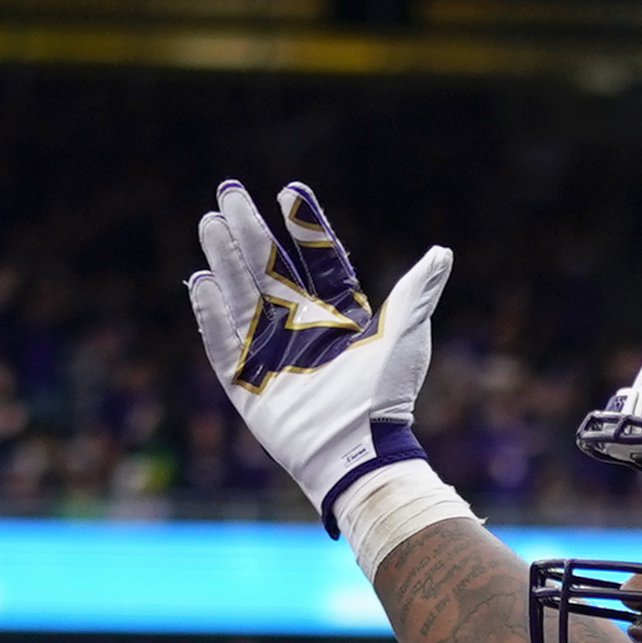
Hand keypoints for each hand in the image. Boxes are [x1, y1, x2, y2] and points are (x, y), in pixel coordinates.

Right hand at [184, 179, 449, 526]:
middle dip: (248, 231)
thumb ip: (417, 290)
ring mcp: (272, 355)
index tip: (289, 192)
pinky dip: (210, 315)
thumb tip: (442, 252)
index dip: (304, 227)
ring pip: (241, 297)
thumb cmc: (388, 395)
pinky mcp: (248, 385)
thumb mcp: (406, 335)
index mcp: (340, 316)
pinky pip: (222, 344)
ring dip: (224, 260)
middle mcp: (303, 330)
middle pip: (269, 269)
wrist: (362, 450)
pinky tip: (199, 281)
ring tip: (209, 223)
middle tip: (228, 192)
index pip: (318, 260)